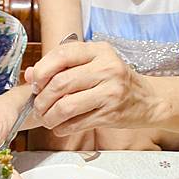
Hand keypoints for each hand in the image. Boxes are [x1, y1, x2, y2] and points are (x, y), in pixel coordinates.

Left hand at [24, 41, 154, 135]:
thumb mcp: (94, 64)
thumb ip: (63, 67)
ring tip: (47, 119)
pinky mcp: (111, 114)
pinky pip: (77, 123)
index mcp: (99, 51)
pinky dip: (62, 128)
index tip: (36, 83)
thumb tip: (29, 74)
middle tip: (38, 106)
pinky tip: (60, 127)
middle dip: (42, 98)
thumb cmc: (116, 81)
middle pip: (60, 83)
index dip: (42, 70)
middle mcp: (106, 68)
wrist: (148, 100)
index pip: (61, 55)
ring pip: (66, 106)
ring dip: (49, 116)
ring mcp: (110, 92)